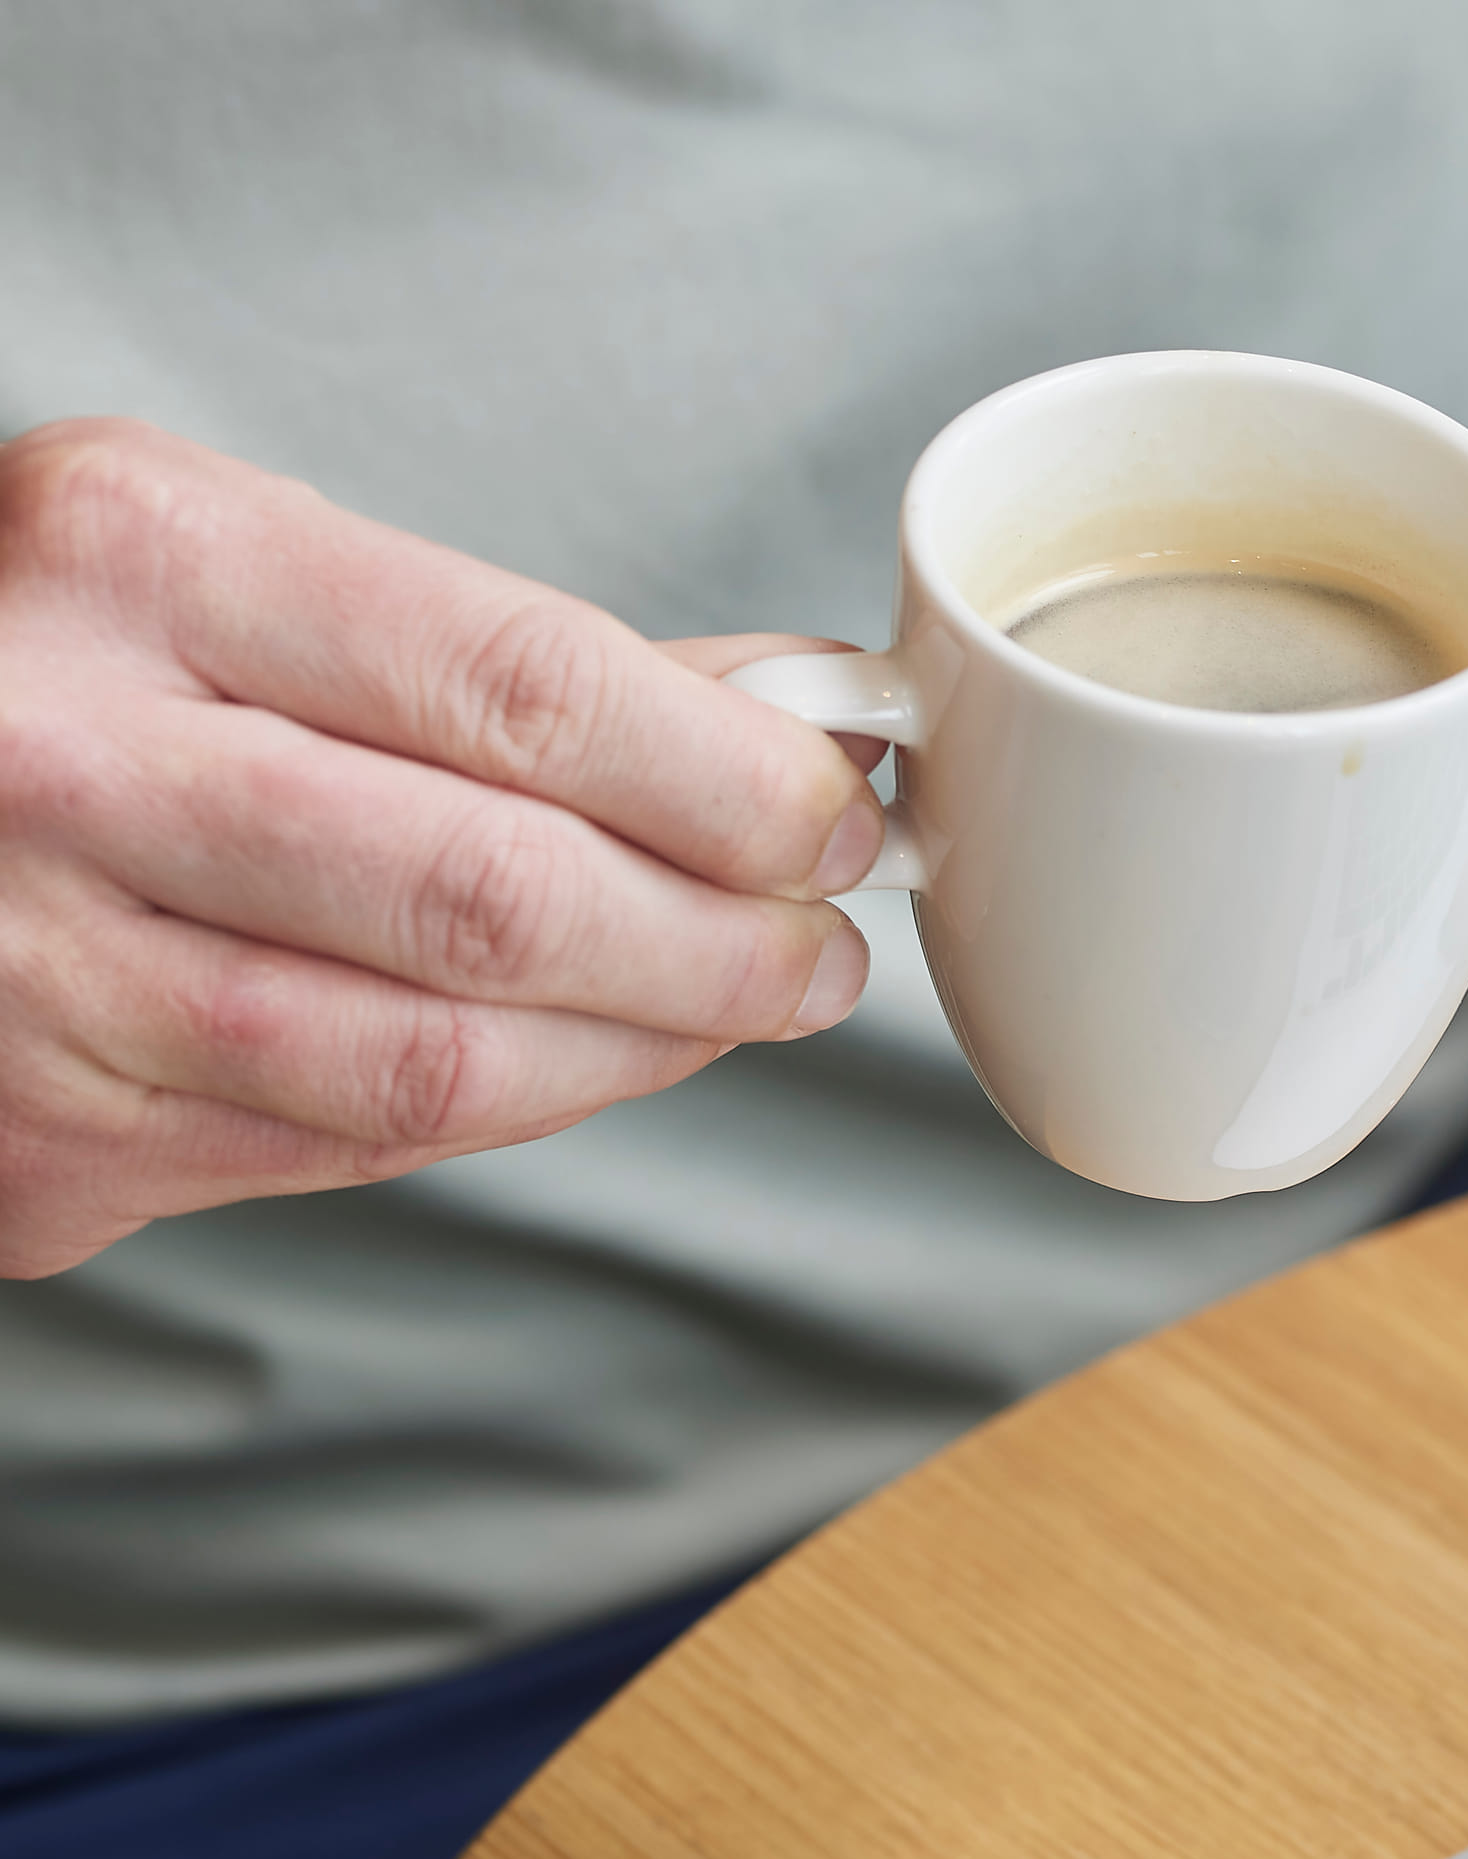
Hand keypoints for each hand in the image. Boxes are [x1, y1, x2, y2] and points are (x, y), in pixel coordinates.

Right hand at [0, 416, 884, 1281]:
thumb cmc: (27, 662)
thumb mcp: (217, 565)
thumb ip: (484, 652)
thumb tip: (774, 717)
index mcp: (126, 554)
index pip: (523, 686)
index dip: (730, 777)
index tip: (840, 806)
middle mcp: (69, 759)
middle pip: (503, 894)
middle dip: (723, 940)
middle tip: (823, 945)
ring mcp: (47, 971)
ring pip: (445, 1060)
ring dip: (651, 1046)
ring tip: (748, 1003)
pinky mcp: (59, 1138)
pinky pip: (359, 1149)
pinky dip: (523, 1105)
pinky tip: (600, 1054)